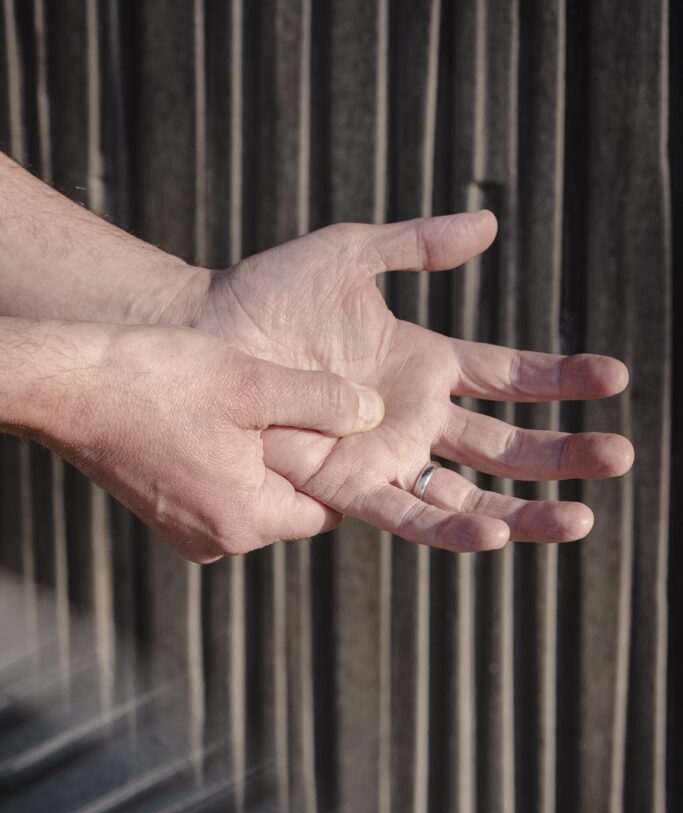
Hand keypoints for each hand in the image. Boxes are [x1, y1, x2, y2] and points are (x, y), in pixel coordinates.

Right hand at [32, 322, 384, 561]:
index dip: (339, 468)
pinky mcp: (164, 515)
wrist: (66, 385)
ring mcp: (185, 532)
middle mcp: (217, 542)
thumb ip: (326, 401)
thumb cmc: (155, 380)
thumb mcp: (254, 382)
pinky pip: (218, 495)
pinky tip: (211, 421)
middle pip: (291, 507)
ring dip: (260, 460)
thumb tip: (375, 413)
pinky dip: (227, 464)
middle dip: (298, 462)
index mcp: (246, 520)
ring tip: (246, 410)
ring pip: (255, 498)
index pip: (328, 511)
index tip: (339, 426)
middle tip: (290, 408)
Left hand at [181, 211, 632, 550]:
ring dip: (526, 510)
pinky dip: (453, 527)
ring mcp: (387, 457)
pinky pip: (409, 514)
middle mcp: (416, 419)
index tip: (615, 376)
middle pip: (507, 445)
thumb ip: (418, 244)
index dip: (562, 378)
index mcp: (426, 365)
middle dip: (564, 453)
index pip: (511, 378)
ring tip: (581, 520)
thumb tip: (489, 226)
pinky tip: (497, 536)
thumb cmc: (271, 294)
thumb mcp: (352, 254)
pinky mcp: (350, 487)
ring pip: (471, 492)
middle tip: (621, 456)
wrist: (210, 336)